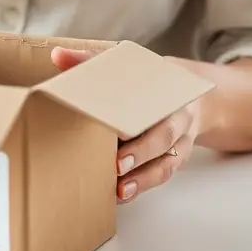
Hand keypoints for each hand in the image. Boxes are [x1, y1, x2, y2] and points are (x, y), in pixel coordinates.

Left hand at [51, 47, 206, 203]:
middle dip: (141, 152)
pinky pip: (164, 174)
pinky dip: (144, 186)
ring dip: (144, 178)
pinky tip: (124, 195)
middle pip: (164, 135)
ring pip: (167, 162)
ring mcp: (180, 141)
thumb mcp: (127, 67)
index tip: (117, 129)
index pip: (153, 99)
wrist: (193, 98)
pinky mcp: (177, 159)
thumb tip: (58, 55)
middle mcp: (178, 116)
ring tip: (120, 190)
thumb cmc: (149, 83)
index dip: (136, 113)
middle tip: (116, 165)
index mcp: (165, 90)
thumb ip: (92, 61)